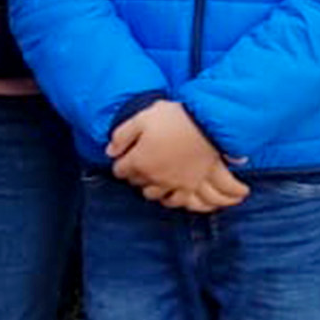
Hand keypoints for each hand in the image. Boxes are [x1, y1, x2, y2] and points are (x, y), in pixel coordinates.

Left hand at [107, 101, 248, 211]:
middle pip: (135, 182)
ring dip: (149, 185)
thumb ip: (122, 135)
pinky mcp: (190, 186)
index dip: (121, 160)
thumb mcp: (142, 118)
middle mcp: (153, 177)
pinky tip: (169, 190)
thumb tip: (110, 151)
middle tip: (140, 160)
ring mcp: (172, 184)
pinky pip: (175, 201)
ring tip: (153, 175)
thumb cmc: (175, 117)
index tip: (126, 153)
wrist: (209, 124)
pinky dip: (169, 197)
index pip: (119, 169)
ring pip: (152, 194)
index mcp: (138, 161)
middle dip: (134, 172)